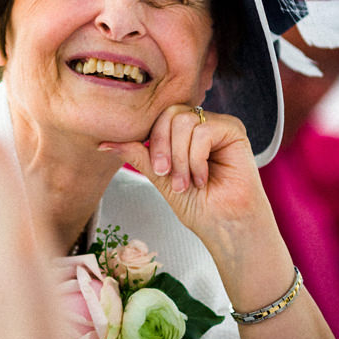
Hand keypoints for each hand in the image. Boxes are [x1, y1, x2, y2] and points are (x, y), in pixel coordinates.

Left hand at [96, 104, 283, 272]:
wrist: (224, 225)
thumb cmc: (199, 205)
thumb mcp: (160, 177)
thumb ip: (138, 155)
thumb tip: (104, 143)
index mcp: (182, 133)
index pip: (157, 118)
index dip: (151, 141)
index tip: (155, 170)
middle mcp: (199, 124)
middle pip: (168, 113)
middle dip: (161, 147)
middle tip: (165, 175)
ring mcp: (217, 125)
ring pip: (183, 121)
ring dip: (179, 158)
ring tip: (186, 183)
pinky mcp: (233, 130)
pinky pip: (202, 131)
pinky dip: (196, 159)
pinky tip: (203, 178)